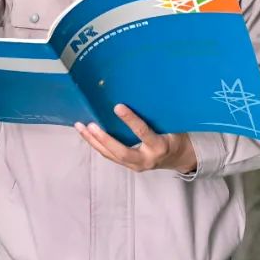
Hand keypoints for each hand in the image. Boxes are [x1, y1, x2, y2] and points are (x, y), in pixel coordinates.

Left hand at [75, 104, 196, 173]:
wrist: (179, 158)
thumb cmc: (176, 135)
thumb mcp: (172, 125)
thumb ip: (157, 115)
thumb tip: (139, 92)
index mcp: (160, 146)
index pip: (143, 133)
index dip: (130, 120)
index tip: (117, 107)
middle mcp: (146, 159)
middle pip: (121, 152)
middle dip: (104, 139)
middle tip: (90, 125)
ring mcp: (136, 165)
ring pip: (111, 155)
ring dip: (94, 141)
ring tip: (80, 127)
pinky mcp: (128, 166)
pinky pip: (110, 156)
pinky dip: (97, 144)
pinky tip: (87, 134)